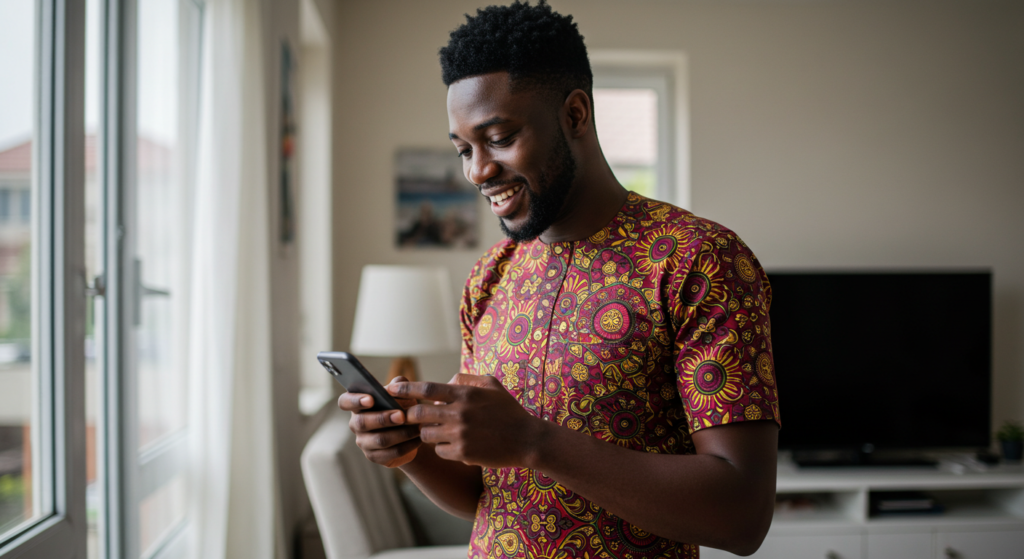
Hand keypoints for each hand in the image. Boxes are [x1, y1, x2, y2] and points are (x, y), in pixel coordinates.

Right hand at [338, 376, 420, 467]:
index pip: (345, 401)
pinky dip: (406, 446)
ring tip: (416, 428)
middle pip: (362, 422)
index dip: (355, 400)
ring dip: (400, 433)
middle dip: (383, 418)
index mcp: (358, 404)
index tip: (370, 399)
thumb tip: (397, 383)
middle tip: (402, 415)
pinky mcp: (375, 456)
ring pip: (379, 440)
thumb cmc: (402, 407)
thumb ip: (399, 385)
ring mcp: (364, 442)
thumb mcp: (402, 394)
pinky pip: (390, 453)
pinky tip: (418, 439)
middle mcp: (356, 423)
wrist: (411, 431)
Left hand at [387, 374, 544, 468]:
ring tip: (438, 431)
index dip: (406, 389)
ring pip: (426, 434)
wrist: (527, 440)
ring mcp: (460, 434)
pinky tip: (454, 446)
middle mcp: (460, 413)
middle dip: (410, 415)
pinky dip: (442, 448)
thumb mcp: (492, 385)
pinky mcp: (463, 453)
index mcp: (465, 394)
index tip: (392, 390)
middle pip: (419, 413)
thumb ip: (467, 380)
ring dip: (427, 433)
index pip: (426, 388)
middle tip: (409, 417)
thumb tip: (446, 383)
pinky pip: (439, 451)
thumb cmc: (508, 410)